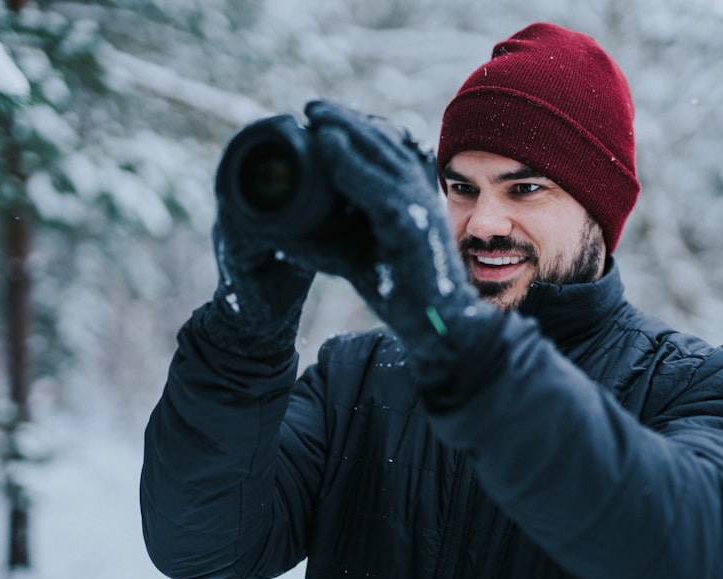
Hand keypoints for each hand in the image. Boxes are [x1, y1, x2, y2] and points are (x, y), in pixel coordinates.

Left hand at [300, 99, 493, 362]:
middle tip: (312, 107)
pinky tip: (326, 145)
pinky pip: (376, 184)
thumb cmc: (404, 296)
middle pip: (385, 142)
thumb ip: (329, 240)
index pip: (390, 150)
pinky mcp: (411, 224)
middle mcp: (421, 195)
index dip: (358, 129)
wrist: (440, 327)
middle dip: (347, 120)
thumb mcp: (358, 259)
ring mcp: (419, 207)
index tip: (324, 117)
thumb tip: (281, 232)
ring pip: (382, 154)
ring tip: (314, 115)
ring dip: (346, 129)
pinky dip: (350, 162)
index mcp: (414, 199)